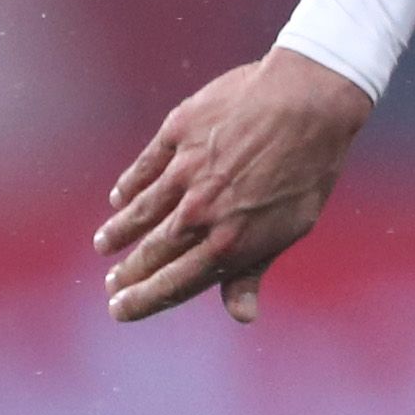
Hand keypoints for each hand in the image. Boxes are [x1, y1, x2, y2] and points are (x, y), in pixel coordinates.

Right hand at [96, 49, 374, 322]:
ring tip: (104, 245)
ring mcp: (185, 170)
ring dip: (119, 232)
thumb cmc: (310, 167)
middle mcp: (200, 212)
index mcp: (229, 242)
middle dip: (128, 274)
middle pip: (152, 252)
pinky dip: (129, 185)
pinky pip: (145, 166)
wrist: (309, 98)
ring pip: (140, 210)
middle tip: (112, 285)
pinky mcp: (178, 132)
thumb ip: (254, 269)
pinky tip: (118, 197)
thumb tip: (241, 316)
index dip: (143, 300)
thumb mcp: (291, 227)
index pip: (173, 283)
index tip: (120, 309)